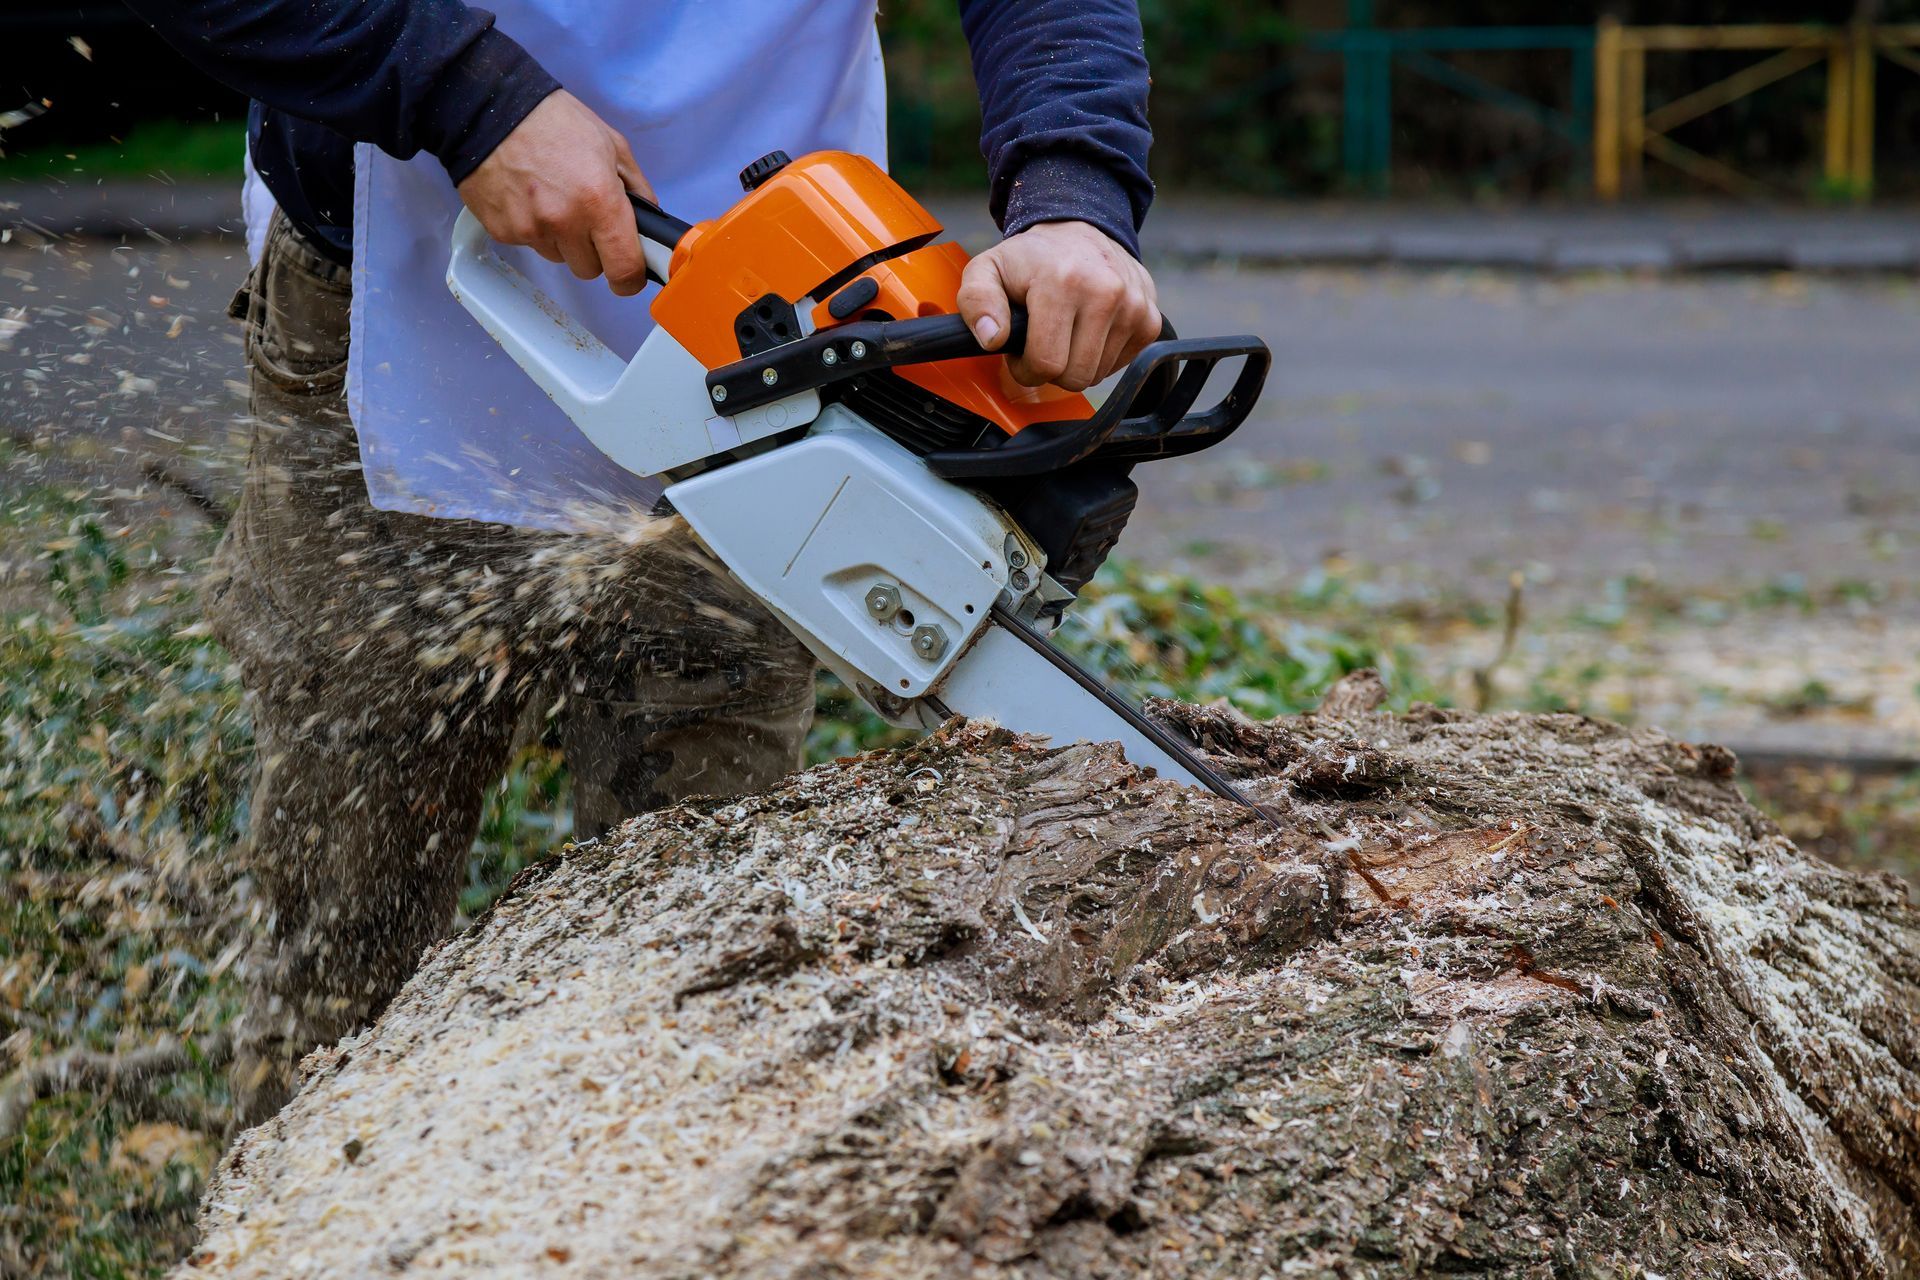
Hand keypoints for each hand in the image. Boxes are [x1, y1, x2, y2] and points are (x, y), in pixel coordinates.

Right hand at [456, 91, 655, 296]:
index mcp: (598, 200)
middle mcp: (565, 221)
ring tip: (553, 199)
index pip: (624, 268)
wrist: (488, 109)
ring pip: (559, 258)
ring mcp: (531, 230)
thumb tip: (648, 217)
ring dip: (562, 240)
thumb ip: (636, 186)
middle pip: (590, 269)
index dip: (630, 278)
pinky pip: (530, 245)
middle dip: (594, 251)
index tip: (630, 275)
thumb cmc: (549, 120)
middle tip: (587, 218)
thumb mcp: (610, 143)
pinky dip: (533, 229)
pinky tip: (529, 198)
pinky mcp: (503, 232)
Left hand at [956, 221, 1159, 391]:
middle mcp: (1106, 292)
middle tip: (1043, 341)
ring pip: (1098, 376)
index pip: (1046, 364)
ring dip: (1076, 362)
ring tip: (1065, 331)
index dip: (1026, 368)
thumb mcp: (988, 270)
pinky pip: (1120, 366)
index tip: (1021, 350)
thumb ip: (977, 302)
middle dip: (1052, 369)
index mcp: (1063, 282)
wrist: (1079, 229)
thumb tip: (992, 338)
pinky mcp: (1149, 320)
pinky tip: (1089, 330)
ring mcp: (1134, 307)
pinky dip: (1101, 356)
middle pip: (1075, 377)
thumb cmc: (1030, 258)